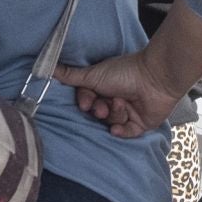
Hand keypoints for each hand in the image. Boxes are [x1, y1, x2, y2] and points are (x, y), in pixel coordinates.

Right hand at [52, 52, 181, 138]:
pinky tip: (118, 129)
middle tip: (102, 107)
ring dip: (114, 114)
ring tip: (121, 104)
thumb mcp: (93, 75)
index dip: (85, 102)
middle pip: (98, 113)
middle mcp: (115, 98)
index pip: (87, 100)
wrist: (154, 78)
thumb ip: (70, 76)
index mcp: (105, 86)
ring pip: (112, 122)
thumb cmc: (125, 72)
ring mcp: (129, 112)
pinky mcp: (141, 123)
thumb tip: (47, 69)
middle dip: (99, 111)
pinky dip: (121, 130)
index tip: (85, 103)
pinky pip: (126, 133)